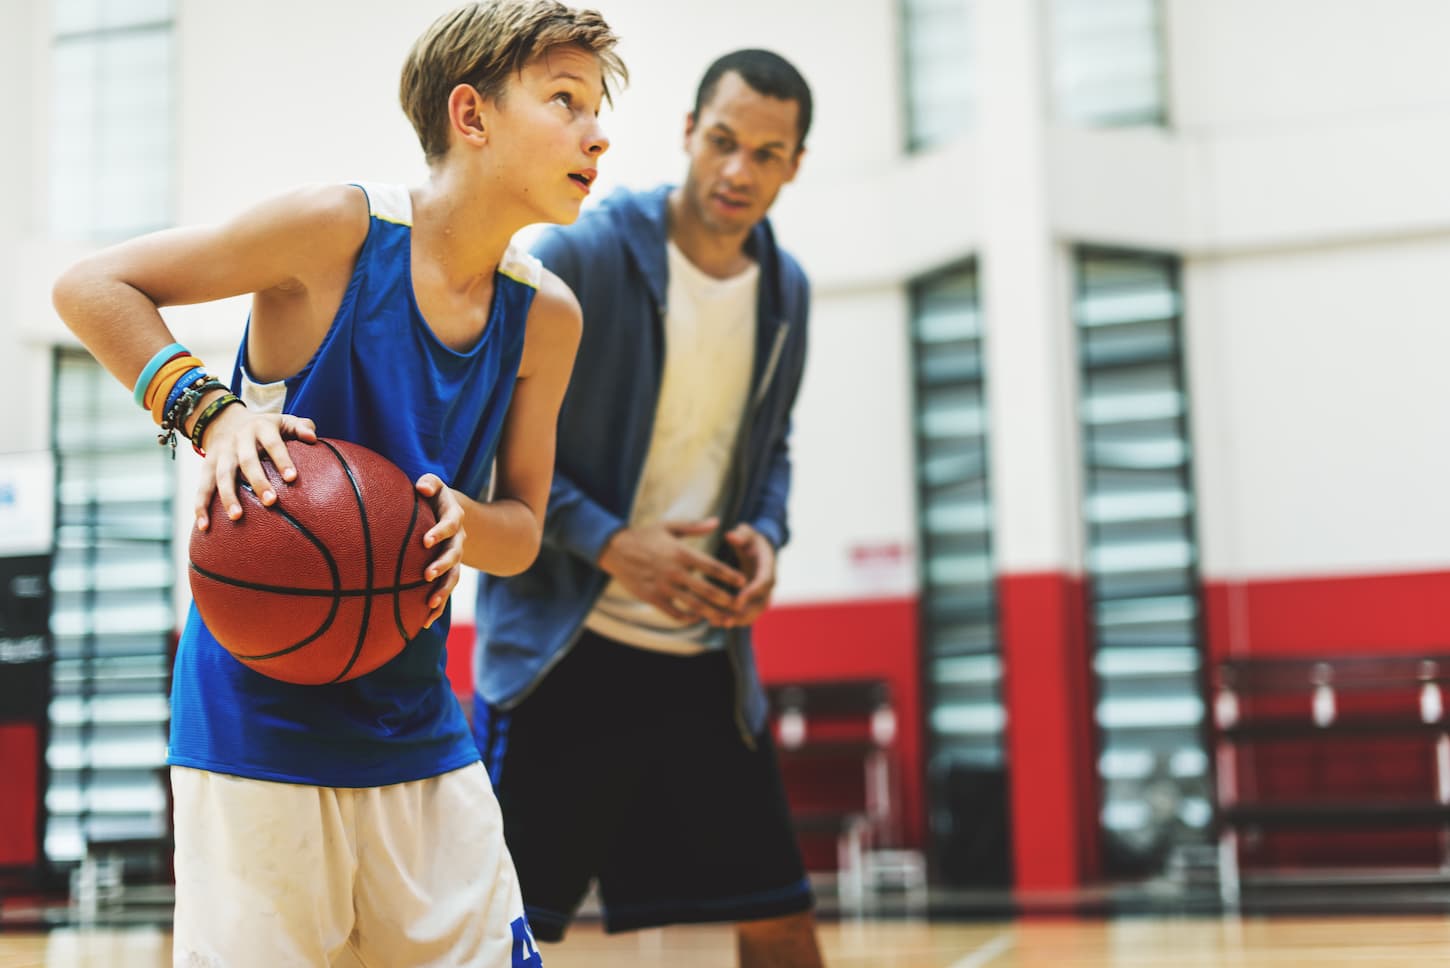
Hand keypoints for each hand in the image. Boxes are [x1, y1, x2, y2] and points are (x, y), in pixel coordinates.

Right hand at [193, 405, 316, 530]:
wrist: (224, 419)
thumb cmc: (266, 427)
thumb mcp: (284, 420)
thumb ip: (301, 427)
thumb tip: (312, 438)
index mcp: (261, 428)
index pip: (273, 443)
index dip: (282, 459)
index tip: (292, 478)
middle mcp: (238, 440)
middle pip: (247, 461)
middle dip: (258, 481)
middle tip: (271, 501)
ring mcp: (221, 453)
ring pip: (222, 475)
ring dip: (228, 496)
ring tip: (237, 517)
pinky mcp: (206, 465)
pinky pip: (202, 486)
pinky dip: (200, 506)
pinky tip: (204, 526)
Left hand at [415, 475, 463, 629]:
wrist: (451, 516)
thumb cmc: (434, 499)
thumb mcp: (435, 486)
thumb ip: (431, 482)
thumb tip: (421, 487)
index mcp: (454, 519)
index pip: (450, 525)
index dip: (440, 532)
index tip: (425, 541)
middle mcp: (458, 540)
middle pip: (454, 555)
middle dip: (442, 565)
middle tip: (427, 574)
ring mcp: (455, 559)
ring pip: (453, 577)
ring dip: (443, 590)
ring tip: (429, 603)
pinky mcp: (448, 573)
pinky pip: (445, 592)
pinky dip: (438, 607)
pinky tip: (424, 624)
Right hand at [597, 518, 746, 625]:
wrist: (614, 549)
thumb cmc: (644, 536)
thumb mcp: (669, 526)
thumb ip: (695, 526)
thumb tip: (718, 522)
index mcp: (681, 553)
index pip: (711, 566)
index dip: (729, 575)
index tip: (742, 581)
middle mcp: (674, 572)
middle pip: (705, 590)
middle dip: (724, 599)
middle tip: (739, 606)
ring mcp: (663, 587)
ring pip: (692, 605)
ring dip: (710, 613)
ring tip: (724, 619)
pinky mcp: (652, 598)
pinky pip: (673, 613)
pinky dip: (687, 618)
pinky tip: (697, 618)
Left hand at [723, 523, 775, 627]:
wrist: (757, 550)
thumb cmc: (750, 541)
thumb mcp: (747, 534)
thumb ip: (741, 535)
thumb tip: (730, 535)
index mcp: (768, 567)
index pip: (764, 582)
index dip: (752, 592)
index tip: (737, 600)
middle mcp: (767, 584)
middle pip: (760, 604)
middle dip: (743, 613)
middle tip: (727, 619)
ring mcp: (761, 595)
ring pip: (753, 613)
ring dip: (737, 620)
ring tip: (718, 623)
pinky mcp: (753, 602)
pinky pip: (745, 615)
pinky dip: (732, 620)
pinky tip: (714, 622)